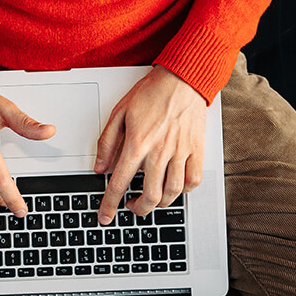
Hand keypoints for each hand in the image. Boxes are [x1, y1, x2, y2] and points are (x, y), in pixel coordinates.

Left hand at [93, 66, 205, 223]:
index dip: (109, 204)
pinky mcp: (196, 150)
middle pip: (150, 196)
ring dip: (159, 204)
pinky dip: (184, 190)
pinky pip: (193, 180)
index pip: (119, 183)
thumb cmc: (151, 93)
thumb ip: (107, 142)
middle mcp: (159, 152)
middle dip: (138, 209)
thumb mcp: (119, 113)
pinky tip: (175, 187)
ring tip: (151, 200)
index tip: (105, 216)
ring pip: (172, 193)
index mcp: (137, 144)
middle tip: (132, 207)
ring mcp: (180, 152)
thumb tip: (100, 167)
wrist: (182, 80)